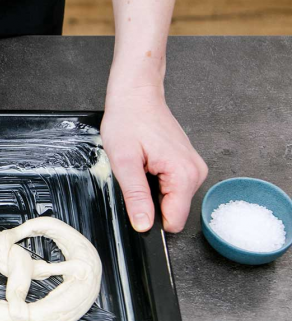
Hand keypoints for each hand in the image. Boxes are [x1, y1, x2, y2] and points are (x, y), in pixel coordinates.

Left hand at [101, 87, 206, 232]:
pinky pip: (172, 186)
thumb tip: (143, 225)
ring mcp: (193, 168)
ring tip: (140, 166)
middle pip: (173, 211)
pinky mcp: (186, 164)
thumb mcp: (124, 161)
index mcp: (184, 174)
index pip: (173, 221)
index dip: (150, 219)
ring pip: (172, 199)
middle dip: (149, 201)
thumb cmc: (128, 120)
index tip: (135, 202)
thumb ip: (136, 196)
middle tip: (135, 175)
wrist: (136, 96)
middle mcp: (195, 172)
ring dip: (152, 190)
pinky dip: (156, 181)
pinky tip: (147, 164)